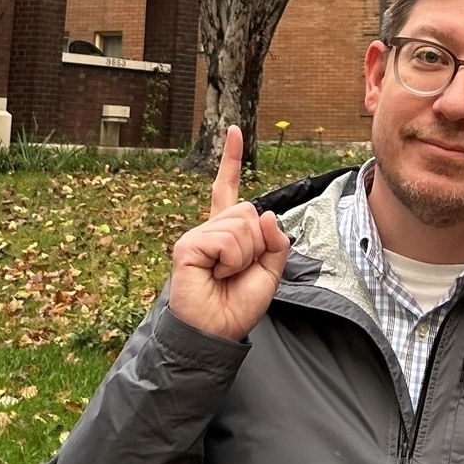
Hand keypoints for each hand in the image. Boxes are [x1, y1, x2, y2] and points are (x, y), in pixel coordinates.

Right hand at [167, 125, 290, 340]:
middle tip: (238, 270)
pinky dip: (231, 261)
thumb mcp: (270, 273)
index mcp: (228, 232)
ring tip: (226, 275)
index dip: (231, 159)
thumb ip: (275, 243)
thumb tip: (264, 214)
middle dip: (256, 244)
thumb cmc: (237, 305)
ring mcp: (198, 234)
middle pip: (249, 212)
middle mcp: (211, 228)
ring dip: (244, 256)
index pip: (229, 189)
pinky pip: (227, 241)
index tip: (234, 131)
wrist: (216, 332)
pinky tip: (215, 275)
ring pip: (242, 225)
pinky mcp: (188, 244)